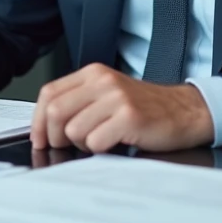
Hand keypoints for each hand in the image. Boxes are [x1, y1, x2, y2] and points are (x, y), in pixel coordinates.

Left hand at [30, 63, 213, 153]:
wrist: (185, 110)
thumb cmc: (145, 107)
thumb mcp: (108, 93)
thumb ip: (79, 101)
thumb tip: (44, 125)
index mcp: (93, 73)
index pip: (49, 93)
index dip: (37, 120)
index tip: (39, 138)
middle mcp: (102, 81)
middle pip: (55, 113)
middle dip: (55, 137)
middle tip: (67, 145)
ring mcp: (116, 98)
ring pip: (73, 131)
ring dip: (82, 144)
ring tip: (100, 140)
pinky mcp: (129, 117)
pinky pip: (95, 142)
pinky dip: (100, 149)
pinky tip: (114, 142)